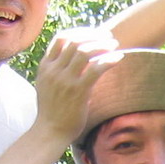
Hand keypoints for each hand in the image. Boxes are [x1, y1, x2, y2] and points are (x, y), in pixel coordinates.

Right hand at [32, 30, 123, 147]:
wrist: (50, 132)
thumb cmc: (53, 111)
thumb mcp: (48, 86)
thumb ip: (58, 70)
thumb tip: (76, 60)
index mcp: (46, 66)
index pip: (61, 38)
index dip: (80, 32)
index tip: (94, 33)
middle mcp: (54, 70)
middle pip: (74, 41)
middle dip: (94, 35)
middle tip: (109, 37)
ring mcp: (65, 80)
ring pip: (84, 51)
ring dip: (102, 45)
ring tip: (115, 45)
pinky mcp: (78, 91)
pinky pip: (95, 69)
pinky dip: (108, 60)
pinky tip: (119, 58)